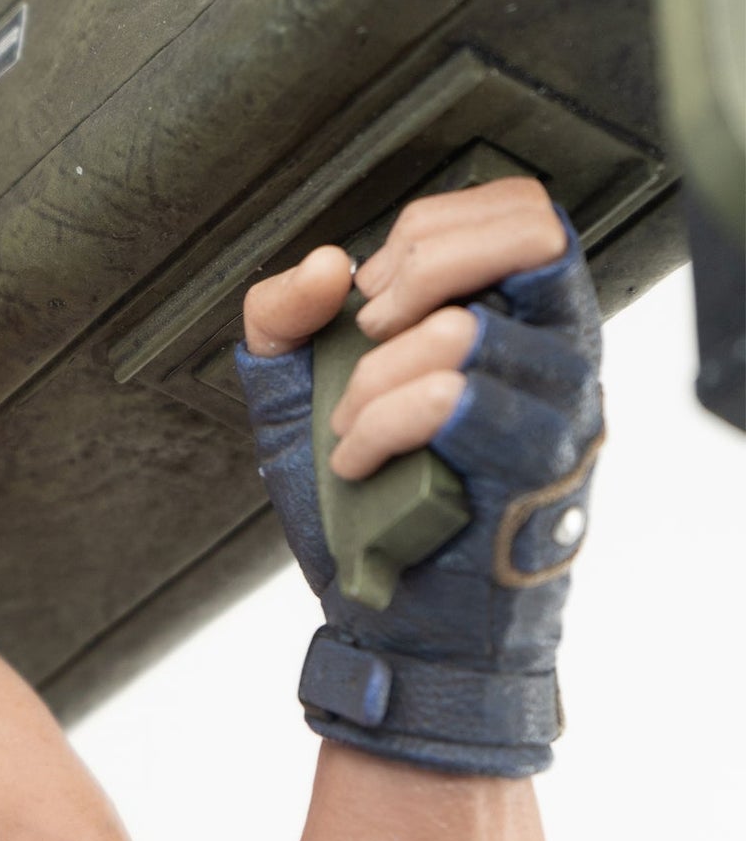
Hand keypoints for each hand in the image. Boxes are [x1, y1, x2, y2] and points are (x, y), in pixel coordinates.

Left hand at [233, 178, 603, 775]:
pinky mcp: (531, 473)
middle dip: (416, 267)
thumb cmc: (367, 513)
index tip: (374, 290)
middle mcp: (558, 361)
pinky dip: (378, 423)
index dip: (433, 227)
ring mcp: (557, 416)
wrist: (394, 629)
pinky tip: (358, 461)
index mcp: (520, 328)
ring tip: (350, 427)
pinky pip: (453, 400)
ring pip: (464, 330)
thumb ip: (283, 322)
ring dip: (373, 377)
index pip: (523, 211)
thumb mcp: (297, 402)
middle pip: (527, 235)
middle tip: (369, 330)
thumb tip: (321, 266)